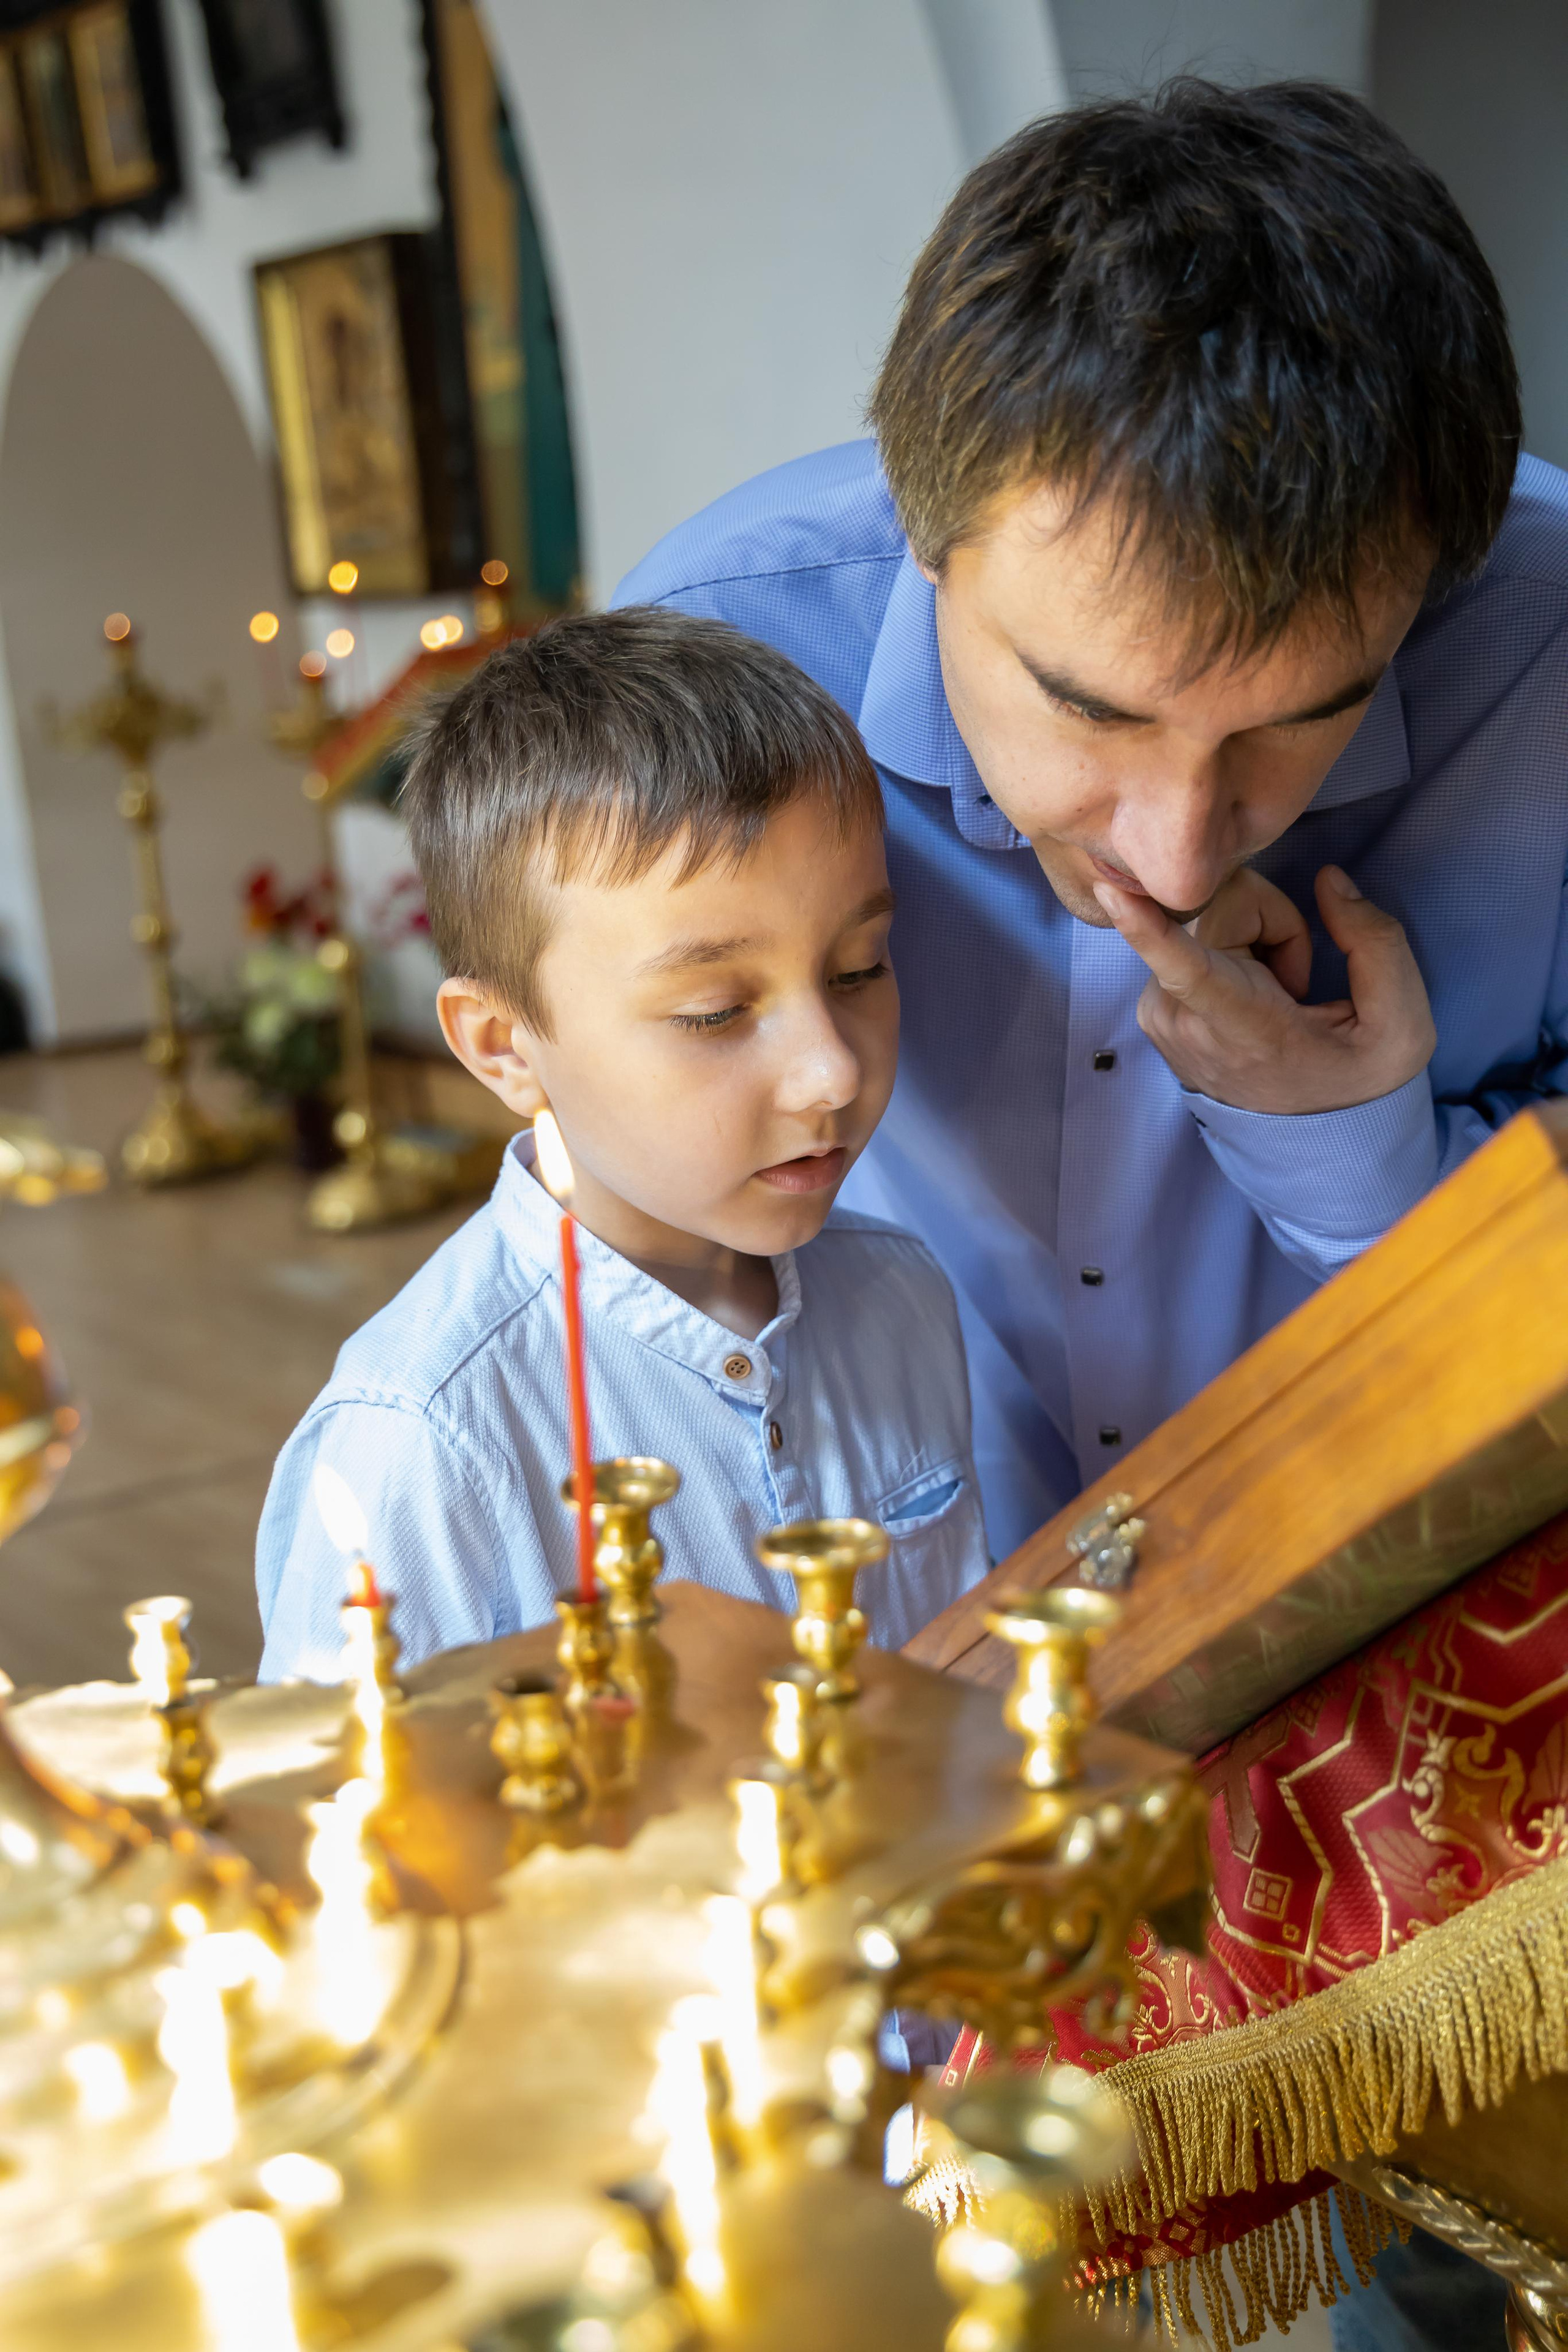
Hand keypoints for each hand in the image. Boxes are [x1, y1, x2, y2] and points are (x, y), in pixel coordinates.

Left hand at [1094, 864, 1436, 1113]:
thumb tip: (1327, 878)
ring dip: (1254, 944)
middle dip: (1273, 926)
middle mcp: (1184, 1021)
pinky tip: (1253, 998)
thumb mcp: (1401, 1022)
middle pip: (1221, 907)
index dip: (1147, 924)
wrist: (1313, 1138)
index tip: (1112, 889)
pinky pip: (1189, 940)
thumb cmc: (1357, 1078)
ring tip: (1277, 999)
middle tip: (1298, 985)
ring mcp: (1159, 1015)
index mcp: (1241, 1026)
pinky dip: (1230, 956)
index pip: (1185, 966)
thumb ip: (1374, 940)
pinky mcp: (1151, 1006)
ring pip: (1206, 918)